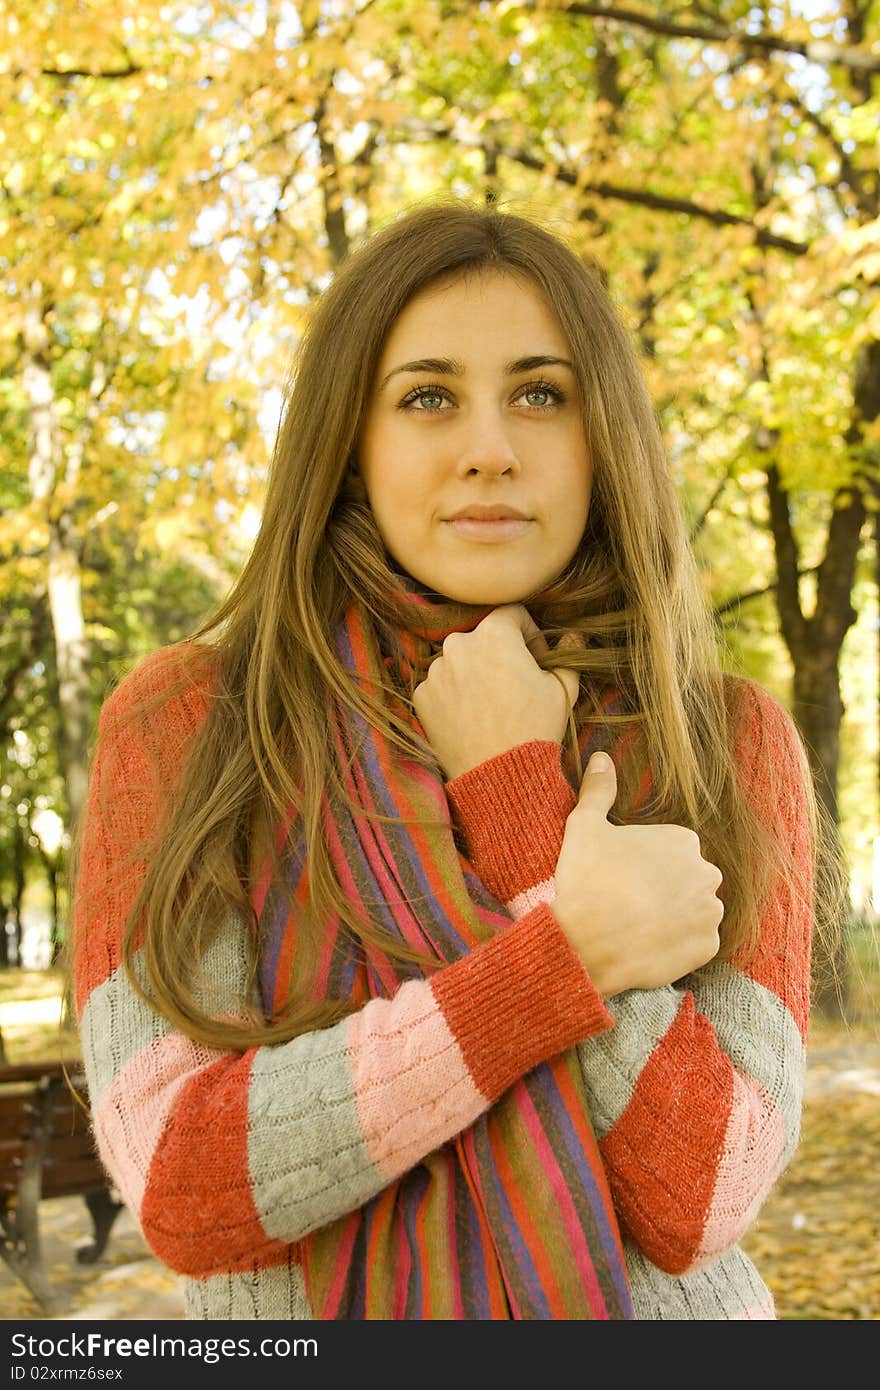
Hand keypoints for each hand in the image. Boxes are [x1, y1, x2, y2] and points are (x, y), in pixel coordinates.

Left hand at [411, 604, 579, 779]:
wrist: (499, 776)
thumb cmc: (535, 729)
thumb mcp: (563, 689)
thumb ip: (569, 655)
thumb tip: (574, 636)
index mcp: (494, 634)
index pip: (512, 613)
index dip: (529, 632)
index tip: (536, 658)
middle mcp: (458, 644)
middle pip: (483, 636)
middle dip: (500, 653)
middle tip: (514, 684)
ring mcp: (436, 671)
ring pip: (460, 660)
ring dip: (475, 672)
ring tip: (493, 704)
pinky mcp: (422, 696)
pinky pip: (442, 685)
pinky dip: (455, 694)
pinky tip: (473, 716)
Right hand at [552, 752, 723, 996]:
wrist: (587, 946)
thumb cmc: (587, 881)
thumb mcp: (584, 827)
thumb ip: (598, 789)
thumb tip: (602, 757)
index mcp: (683, 839)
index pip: (669, 848)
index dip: (642, 861)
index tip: (620, 874)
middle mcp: (707, 872)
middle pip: (685, 877)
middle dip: (664, 886)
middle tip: (627, 899)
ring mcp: (710, 912)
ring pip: (694, 908)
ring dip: (674, 914)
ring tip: (638, 924)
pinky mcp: (707, 947)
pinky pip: (696, 941)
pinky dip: (678, 943)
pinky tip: (649, 942)